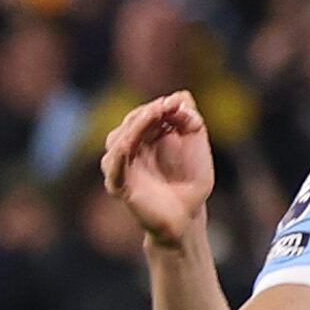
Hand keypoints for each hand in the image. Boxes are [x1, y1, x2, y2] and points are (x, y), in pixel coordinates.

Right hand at [99, 90, 215, 247]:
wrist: (189, 214)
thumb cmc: (191, 180)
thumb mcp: (196, 143)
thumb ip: (190, 119)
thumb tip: (182, 95)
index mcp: (145, 135)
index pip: (147, 113)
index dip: (161, 106)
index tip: (178, 103)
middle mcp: (128, 147)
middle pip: (133, 122)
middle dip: (151, 113)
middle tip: (170, 106)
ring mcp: (121, 165)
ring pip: (119, 139)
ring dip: (137, 125)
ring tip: (156, 114)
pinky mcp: (118, 184)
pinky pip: (113, 166)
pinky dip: (119, 153)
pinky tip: (128, 143)